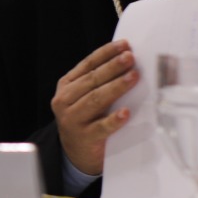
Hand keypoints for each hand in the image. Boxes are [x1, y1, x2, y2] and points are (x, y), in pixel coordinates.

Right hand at [51, 40, 139, 175]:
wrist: (75, 152)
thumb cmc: (87, 119)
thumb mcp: (84, 97)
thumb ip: (98, 82)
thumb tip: (127, 59)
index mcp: (66, 86)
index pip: (87, 65)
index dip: (106, 54)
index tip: (124, 45)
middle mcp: (65, 100)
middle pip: (92, 80)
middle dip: (113, 67)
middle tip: (130, 58)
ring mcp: (72, 119)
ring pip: (95, 99)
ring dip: (116, 87)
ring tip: (132, 77)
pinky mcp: (84, 137)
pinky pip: (101, 127)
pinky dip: (113, 120)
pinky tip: (125, 113)